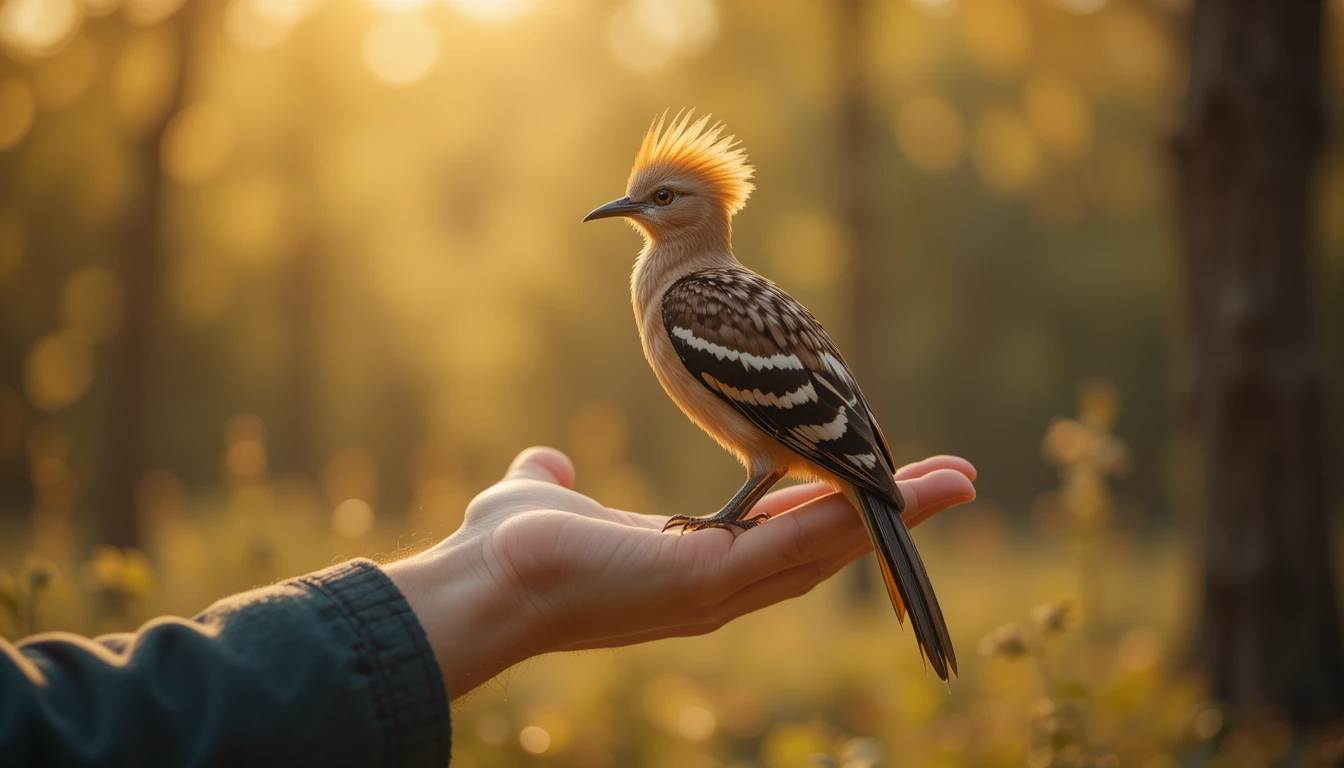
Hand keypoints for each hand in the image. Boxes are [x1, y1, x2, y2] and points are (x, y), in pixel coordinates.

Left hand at [384, 447, 975, 698]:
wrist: (482, 581)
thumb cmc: (508, 548)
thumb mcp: (547, 498)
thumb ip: (558, 480)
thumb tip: (548, 464)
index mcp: (698, 557)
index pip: (786, 526)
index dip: (836, 499)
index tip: (882, 469)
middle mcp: (721, 579)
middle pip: (825, 540)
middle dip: (890, 506)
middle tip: (957, 480)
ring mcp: (718, 587)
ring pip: (822, 546)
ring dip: (887, 512)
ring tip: (951, 484)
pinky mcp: (703, 582)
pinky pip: (787, 550)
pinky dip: (835, 523)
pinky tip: (879, 492)